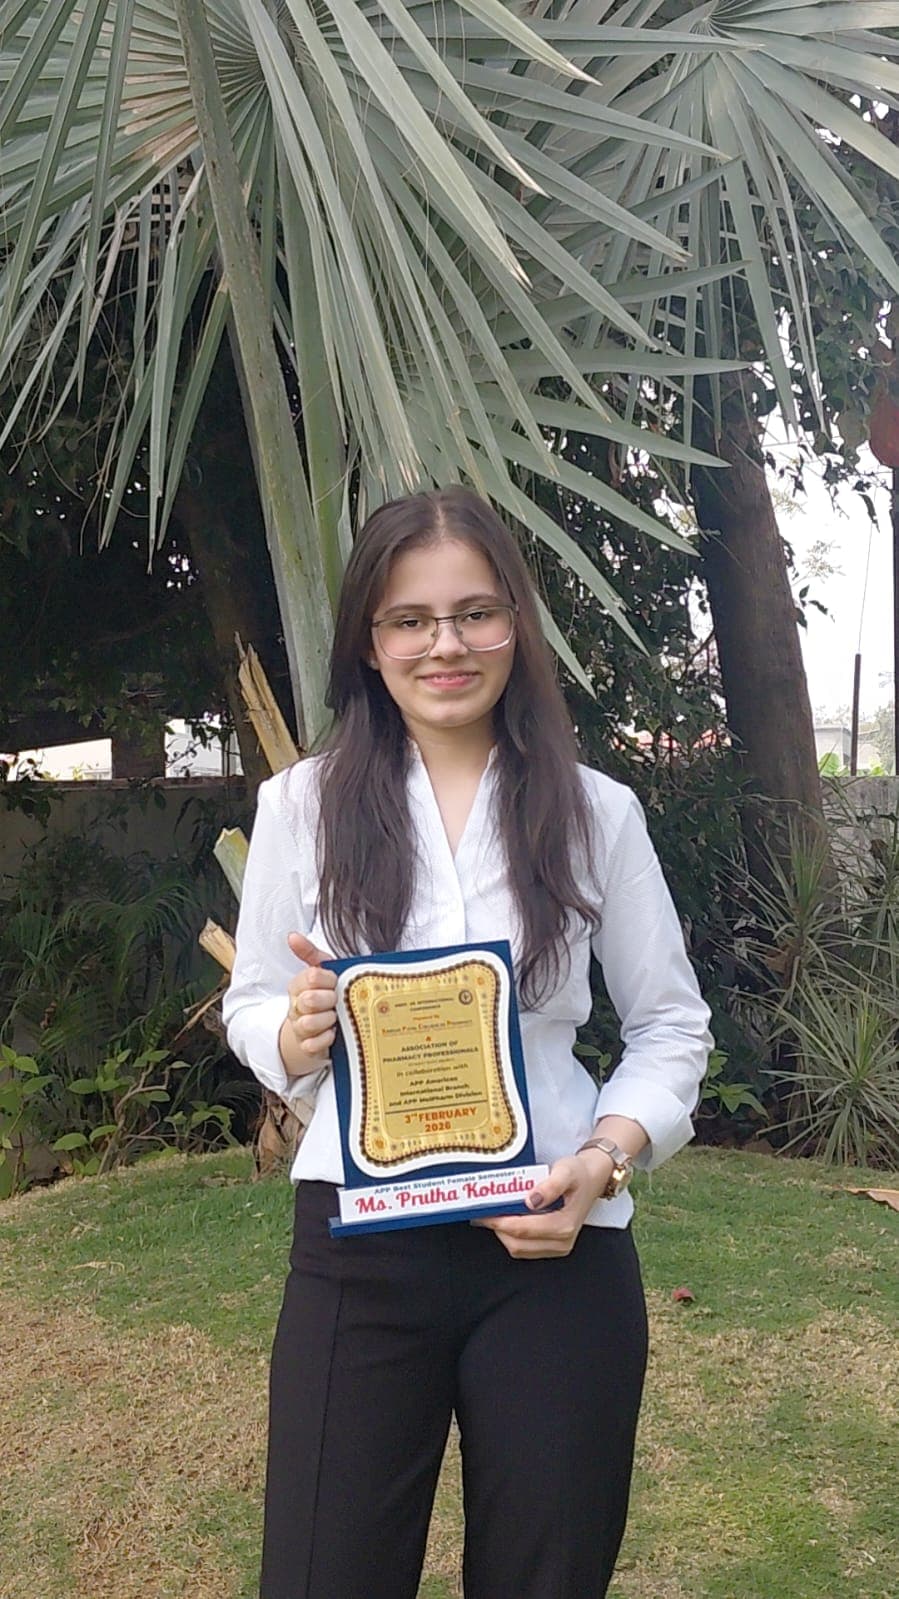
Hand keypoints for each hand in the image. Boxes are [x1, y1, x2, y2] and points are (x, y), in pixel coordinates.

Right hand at [284, 932, 337, 1061]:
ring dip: (327, 1020)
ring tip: (336, 1017)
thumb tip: (292, 936)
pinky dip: (326, 1039)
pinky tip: (333, 1033)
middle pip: (309, 1000)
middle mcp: (295, 1006)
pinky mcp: (306, 1046)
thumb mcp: (321, 971)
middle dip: (329, 1000)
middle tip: (337, 1000)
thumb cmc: (325, 995)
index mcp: (298, 985)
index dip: (329, 980)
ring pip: (309, 1023)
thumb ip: (309, 953)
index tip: (336, 982)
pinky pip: (312, 1045)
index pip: (311, 976)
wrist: (320, 1027)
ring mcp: (299, 1027)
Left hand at [473, 1151, 611, 1258]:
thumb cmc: (578, 1174)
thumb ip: (550, 1185)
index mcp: (564, 1225)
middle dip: (498, 1229)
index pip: (523, 1230)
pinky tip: (506, 1221)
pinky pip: (526, 1249)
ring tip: (492, 1215)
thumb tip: (531, 1200)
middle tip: (483, 1212)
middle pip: (518, 1244)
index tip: (484, 1212)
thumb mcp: (566, 1171)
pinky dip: (512, 1237)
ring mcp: (559, 1247)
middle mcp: (562, 1241)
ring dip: (503, 1234)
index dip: (500, 1222)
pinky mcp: (554, 1247)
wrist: (592, 1179)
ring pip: (520, 1250)